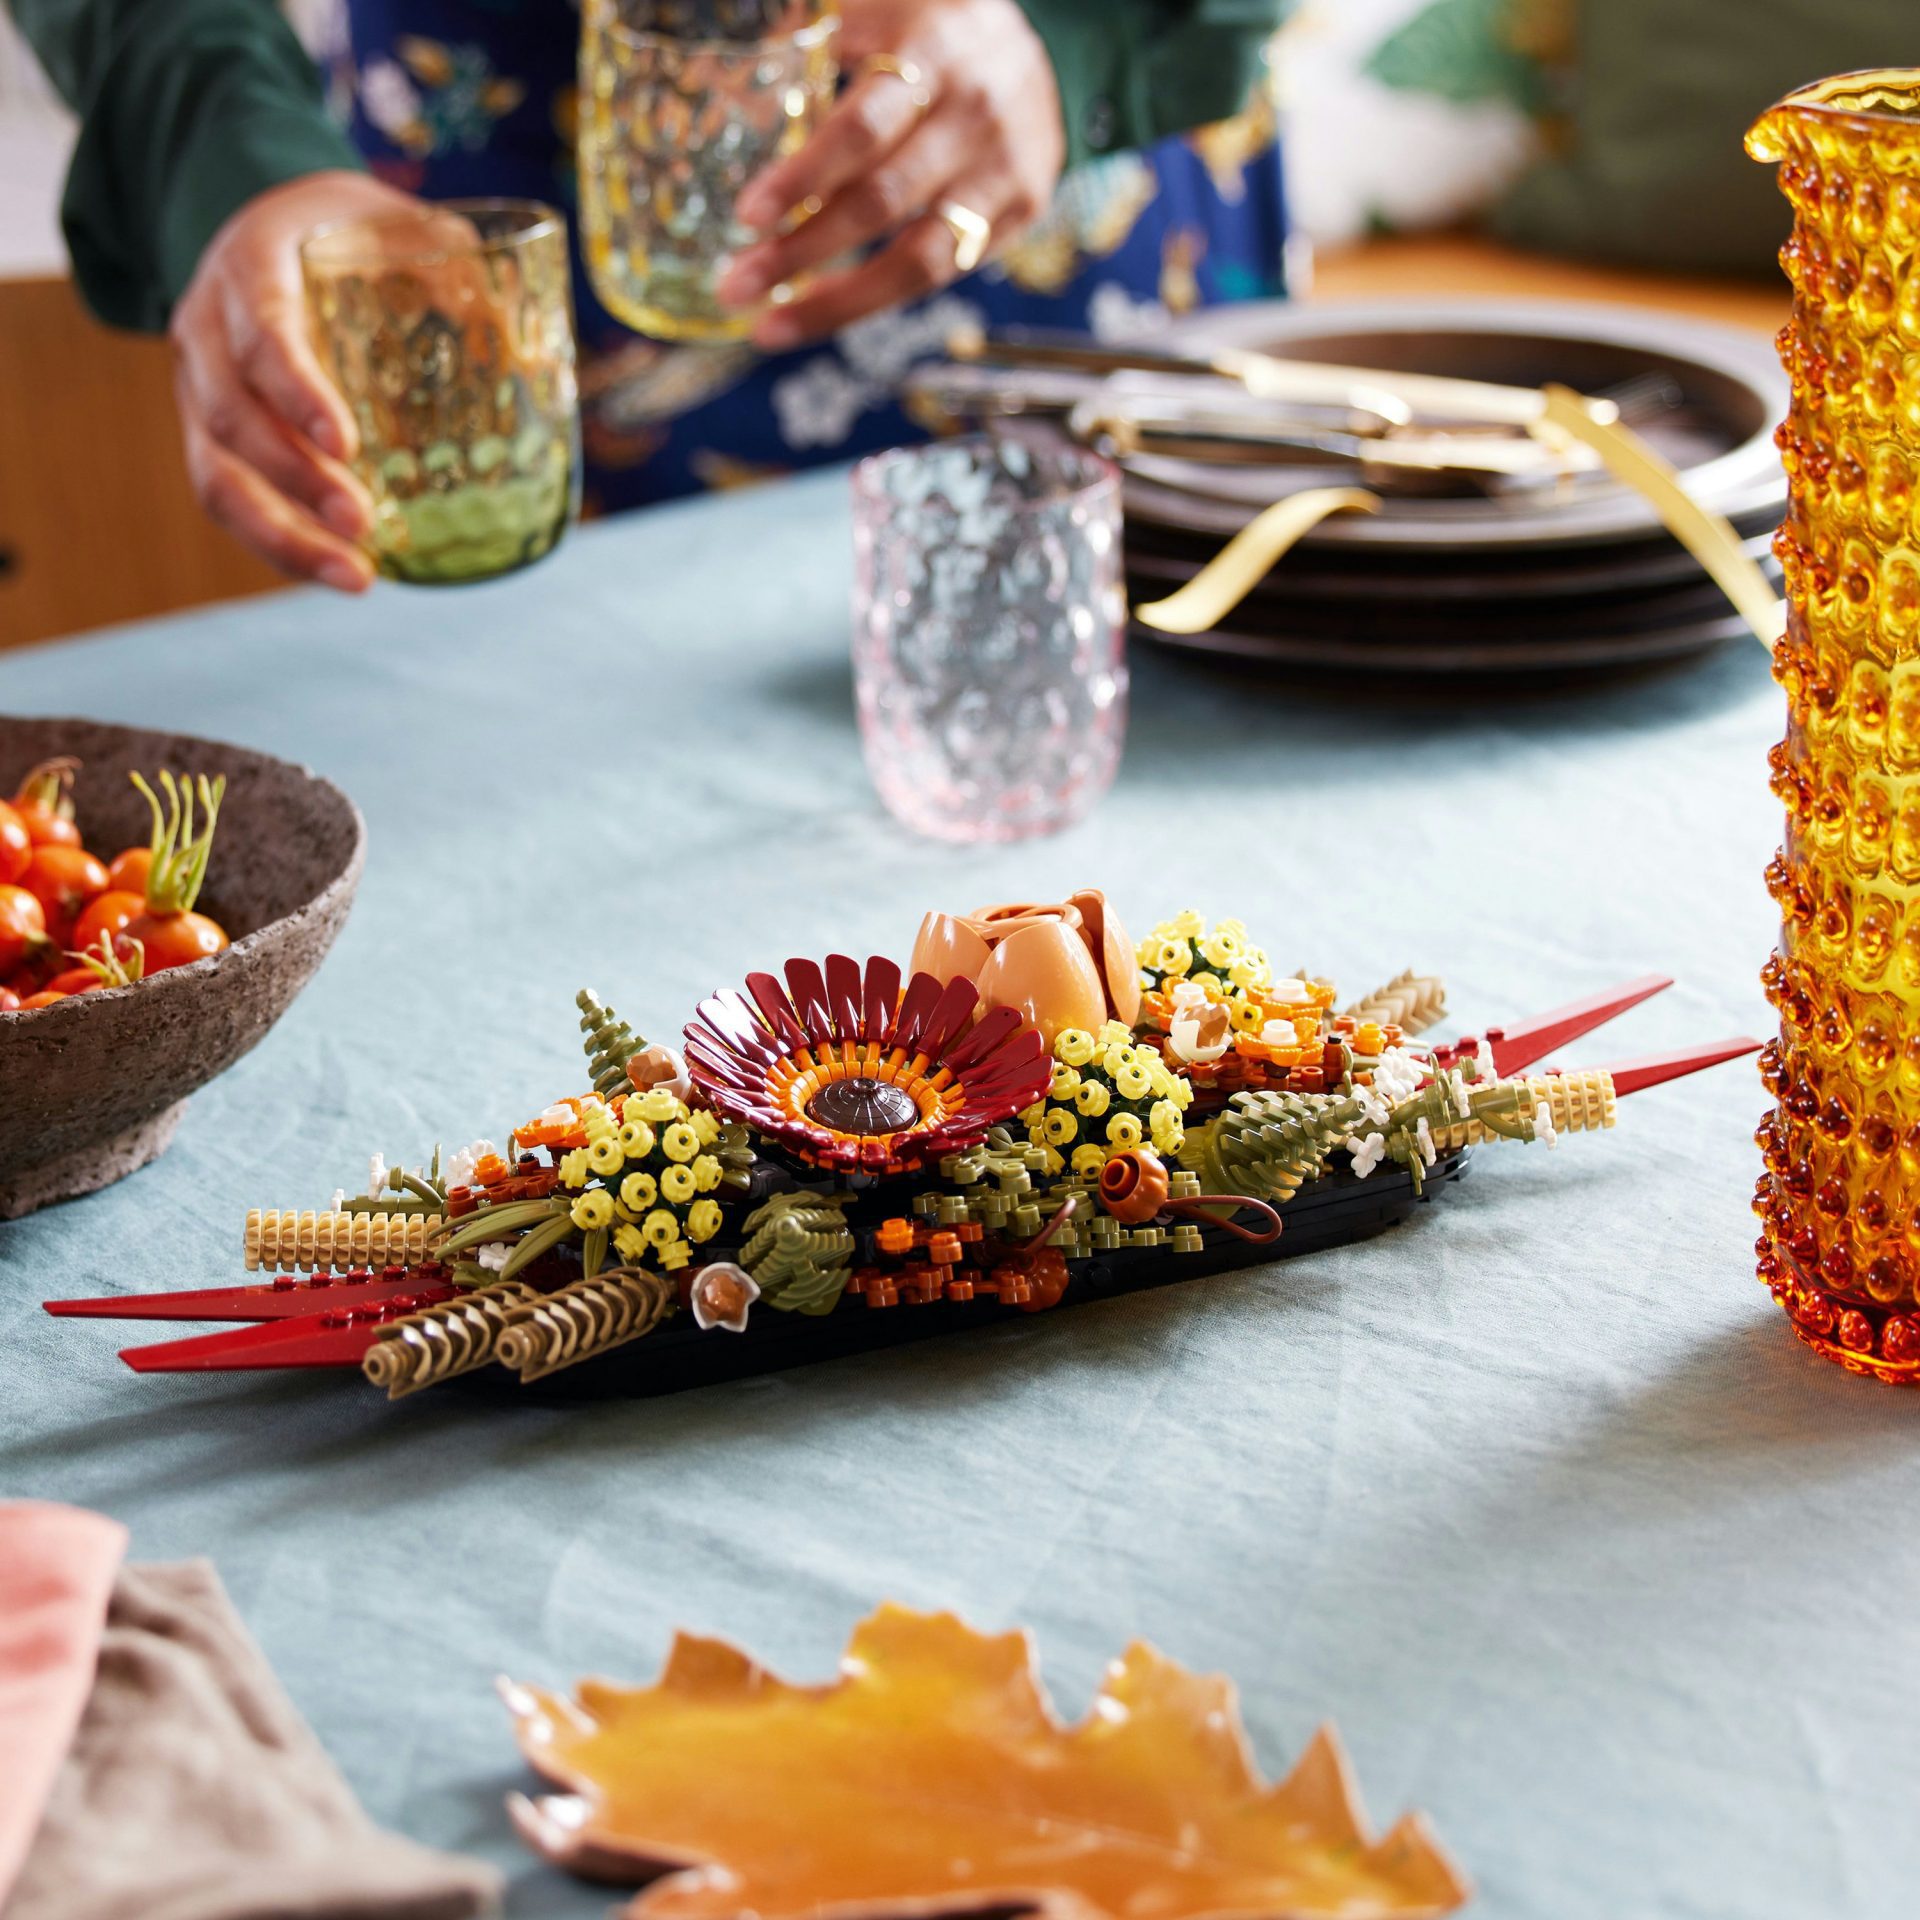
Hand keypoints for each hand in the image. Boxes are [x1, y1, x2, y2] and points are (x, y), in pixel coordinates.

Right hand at [169, 171, 425, 590]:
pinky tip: (339, 573)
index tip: (346, 446)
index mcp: (251, 264)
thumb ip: (458, 265)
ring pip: (215, 473)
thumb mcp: (401, 221)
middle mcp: (206, 327)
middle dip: (296, 480)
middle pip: (230, 415)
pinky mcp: (209, 434)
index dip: (297, 392)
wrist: (280, 224)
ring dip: (283, 535)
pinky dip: (280, 544)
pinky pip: (228, 497)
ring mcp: (199, 385)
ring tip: (357, 578)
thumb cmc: (354, 230)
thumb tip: (535, 345)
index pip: (262, 333)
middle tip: (363, 525)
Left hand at [716, 0, 1064, 348]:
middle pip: (881, 202)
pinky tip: (823, 308)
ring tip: (771, 328)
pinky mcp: (1018, 214)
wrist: (1038, 51)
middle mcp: (972, 117)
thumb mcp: (877, 17)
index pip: (862, 129)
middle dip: (802, 252)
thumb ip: (814, 48)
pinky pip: (941, 273)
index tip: (749, 217)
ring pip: (917, 260)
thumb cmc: (930, 35)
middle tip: (735, 286)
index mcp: (931, 55)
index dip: (805, 177)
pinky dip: (876, 296)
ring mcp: (1002, 172)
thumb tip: (718, 88)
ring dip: (837, 302)